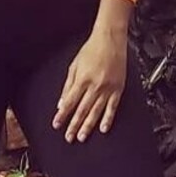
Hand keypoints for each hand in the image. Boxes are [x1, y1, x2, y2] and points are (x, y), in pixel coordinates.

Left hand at [52, 28, 127, 142]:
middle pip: (82, 110)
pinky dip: (107, 119)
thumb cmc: (92, 49)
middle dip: (74, 125)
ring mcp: (107, 88)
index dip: (62, 115)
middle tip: (69, 137)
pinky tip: (103, 128)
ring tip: (82, 136)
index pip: (69, 102)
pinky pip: (112, 107)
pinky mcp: (118, 89)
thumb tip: (62, 102)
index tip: (57, 125)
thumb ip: (67, 85)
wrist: (110, 39)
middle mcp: (94, 85)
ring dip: (88, 126)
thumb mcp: (74, 65)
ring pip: (96, 111)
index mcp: (82, 79)